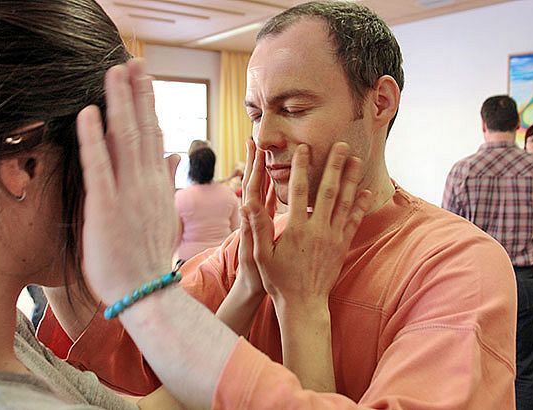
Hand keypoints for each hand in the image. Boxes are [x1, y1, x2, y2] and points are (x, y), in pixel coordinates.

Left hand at [76, 59, 174, 302]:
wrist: (145, 290)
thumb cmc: (148, 255)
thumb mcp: (165, 214)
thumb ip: (168, 180)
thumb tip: (172, 153)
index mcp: (158, 184)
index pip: (153, 137)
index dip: (148, 105)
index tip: (144, 80)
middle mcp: (145, 183)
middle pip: (141, 129)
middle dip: (136, 93)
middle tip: (132, 62)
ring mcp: (127, 193)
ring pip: (124, 139)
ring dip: (119, 103)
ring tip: (115, 72)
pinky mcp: (104, 207)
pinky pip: (99, 167)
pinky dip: (93, 139)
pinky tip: (89, 113)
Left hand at [234, 139, 275, 296]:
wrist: (254, 288)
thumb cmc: (256, 274)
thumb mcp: (254, 252)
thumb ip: (250, 229)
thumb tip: (245, 206)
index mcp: (252, 220)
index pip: (253, 187)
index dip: (254, 167)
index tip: (256, 147)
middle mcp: (255, 215)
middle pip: (257, 182)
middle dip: (258, 162)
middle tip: (259, 139)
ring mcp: (261, 218)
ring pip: (266, 189)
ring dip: (268, 170)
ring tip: (273, 151)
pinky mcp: (269, 223)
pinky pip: (274, 200)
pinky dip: (278, 186)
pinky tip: (287, 177)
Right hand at [243, 142, 372, 305]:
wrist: (303, 303)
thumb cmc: (279, 279)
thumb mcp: (261, 255)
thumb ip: (257, 228)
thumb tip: (247, 204)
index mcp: (296, 229)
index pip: (299, 191)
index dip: (302, 168)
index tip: (305, 148)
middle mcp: (318, 230)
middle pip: (328, 191)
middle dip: (335, 166)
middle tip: (343, 145)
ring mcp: (333, 237)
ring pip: (345, 203)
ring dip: (351, 179)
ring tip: (357, 160)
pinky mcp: (342, 246)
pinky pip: (354, 221)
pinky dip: (361, 204)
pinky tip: (366, 190)